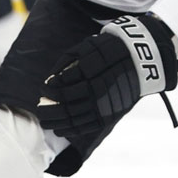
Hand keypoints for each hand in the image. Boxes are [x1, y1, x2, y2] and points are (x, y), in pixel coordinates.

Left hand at [36, 15, 176, 137]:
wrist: (138, 60)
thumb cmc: (107, 51)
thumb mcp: (86, 47)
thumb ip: (66, 61)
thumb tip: (51, 79)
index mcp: (89, 72)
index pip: (62, 87)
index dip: (48, 91)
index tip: (42, 90)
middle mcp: (97, 90)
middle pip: (66, 105)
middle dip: (49, 109)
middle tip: (40, 109)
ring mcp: (104, 104)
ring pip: (75, 118)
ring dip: (57, 121)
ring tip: (46, 121)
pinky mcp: (109, 115)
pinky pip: (87, 126)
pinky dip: (71, 130)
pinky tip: (61, 129)